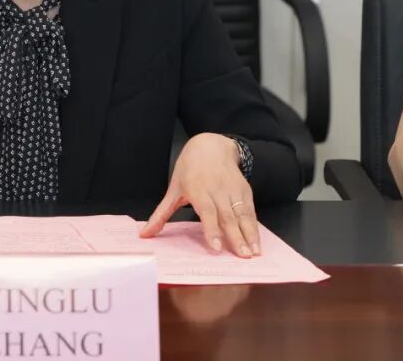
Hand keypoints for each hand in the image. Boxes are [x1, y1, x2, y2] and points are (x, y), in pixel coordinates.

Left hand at [140, 133, 259, 257]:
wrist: (211, 145)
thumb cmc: (189, 169)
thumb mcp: (174, 189)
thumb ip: (161, 214)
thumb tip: (145, 233)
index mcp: (197, 189)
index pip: (207, 212)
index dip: (212, 230)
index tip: (216, 247)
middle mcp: (217, 190)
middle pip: (227, 216)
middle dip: (236, 237)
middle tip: (242, 257)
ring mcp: (233, 190)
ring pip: (242, 214)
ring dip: (249, 234)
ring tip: (254, 253)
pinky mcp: (245, 190)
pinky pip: (250, 210)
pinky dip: (255, 226)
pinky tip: (257, 242)